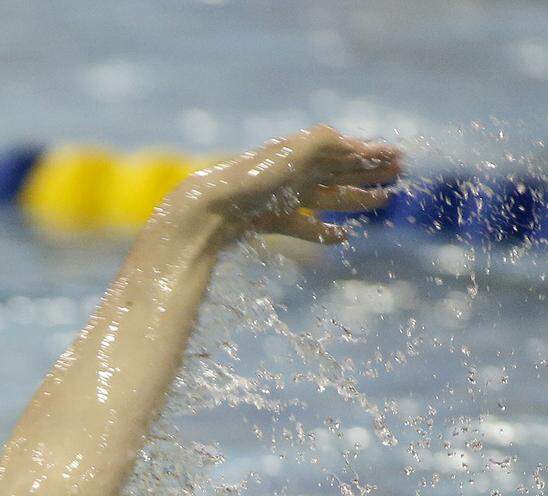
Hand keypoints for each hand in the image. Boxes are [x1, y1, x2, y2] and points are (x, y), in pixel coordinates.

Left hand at [187, 125, 403, 244]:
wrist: (207, 210)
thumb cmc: (250, 180)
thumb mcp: (296, 153)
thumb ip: (328, 144)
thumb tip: (357, 144)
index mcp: (304, 151)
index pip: (347, 150)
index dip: (372, 154)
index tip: (399, 156)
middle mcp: (295, 171)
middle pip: (340, 171)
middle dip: (370, 173)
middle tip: (399, 175)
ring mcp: (282, 197)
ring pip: (328, 198)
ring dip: (356, 200)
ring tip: (382, 201)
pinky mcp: (269, 222)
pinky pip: (303, 226)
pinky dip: (323, 232)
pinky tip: (342, 238)